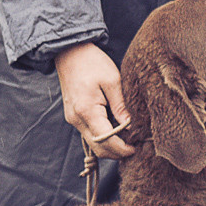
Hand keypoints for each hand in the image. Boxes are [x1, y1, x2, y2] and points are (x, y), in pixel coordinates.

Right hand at [54, 42, 134, 158]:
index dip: (122, 149)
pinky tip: (116, 131)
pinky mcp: (74, 116)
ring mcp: (73, 119)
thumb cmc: (92, 62)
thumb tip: (131, 126)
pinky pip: (89, 134)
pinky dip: (103, 137)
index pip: (106, 140)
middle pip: (98, 148)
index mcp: (86, 110)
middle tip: (135, 147)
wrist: (69, 52)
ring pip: (93, 143)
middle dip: (117, 152)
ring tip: (128, 139)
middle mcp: (76, 119)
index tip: (136, 148)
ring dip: (110, 146)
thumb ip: (121, 105)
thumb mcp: (112, 80)